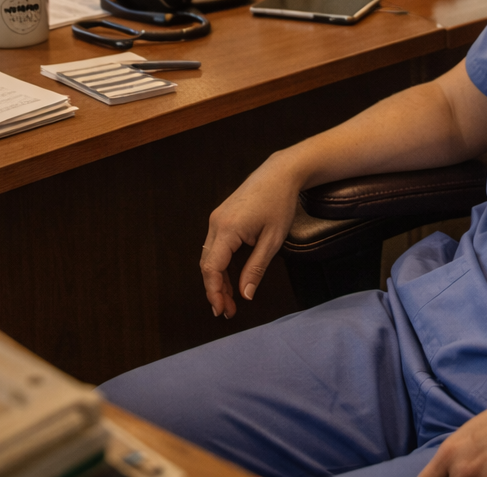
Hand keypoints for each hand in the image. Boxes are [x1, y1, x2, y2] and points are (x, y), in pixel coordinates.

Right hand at [201, 152, 303, 317]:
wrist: (279, 173)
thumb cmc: (279, 203)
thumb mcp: (273, 240)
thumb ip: (256, 268)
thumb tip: (245, 295)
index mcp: (227, 229)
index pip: (211, 268)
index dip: (214, 292)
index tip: (223, 310)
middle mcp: (216, 223)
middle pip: (206, 264)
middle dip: (215, 290)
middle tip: (228, 312)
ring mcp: (216, 219)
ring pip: (209, 256)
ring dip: (217, 279)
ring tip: (230, 300)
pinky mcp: (221, 218)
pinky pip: (215, 247)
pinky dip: (220, 265)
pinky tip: (229, 279)